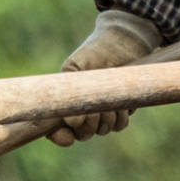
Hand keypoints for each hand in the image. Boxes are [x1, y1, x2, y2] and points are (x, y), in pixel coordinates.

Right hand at [47, 10, 155, 144]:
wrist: (122, 43)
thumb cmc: (95, 52)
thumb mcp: (75, 68)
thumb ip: (68, 92)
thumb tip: (71, 121)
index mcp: (65, 102)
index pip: (57, 130)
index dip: (60, 137)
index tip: (68, 136)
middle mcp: (82, 111)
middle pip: (83, 134)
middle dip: (89, 125)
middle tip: (94, 108)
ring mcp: (101, 112)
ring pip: (102, 130)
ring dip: (107, 119)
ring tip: (108, 100)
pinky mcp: (119, 110)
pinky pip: (119, 126)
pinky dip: (120, 117)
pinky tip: (120, 104)